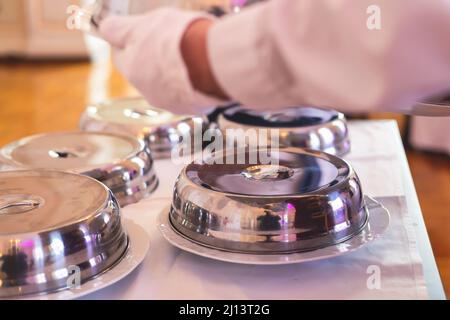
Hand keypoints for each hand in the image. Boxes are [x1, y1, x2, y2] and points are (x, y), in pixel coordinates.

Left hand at [99, 8, 224, 114]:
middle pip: (143, 73)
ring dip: (171, 73)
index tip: (140, 33)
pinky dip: (188, 84)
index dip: (128, 42)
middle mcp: (147, 92)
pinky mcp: (191, 109)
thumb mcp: (144, 23)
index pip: (120, 56)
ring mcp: (170, 103)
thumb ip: (121, 28)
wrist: (214, 62)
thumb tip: (105, 28)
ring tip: (189, 57)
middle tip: (168, 43)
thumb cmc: (179, 39)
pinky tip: (200, 71)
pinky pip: (185, 95)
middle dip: (151, 59)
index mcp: (132, 69)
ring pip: (164, 86)